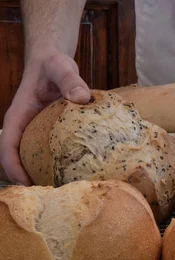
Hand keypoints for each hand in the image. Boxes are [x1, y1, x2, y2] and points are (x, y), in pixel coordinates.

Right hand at [0, 49, 89, 184]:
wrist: (53, 62)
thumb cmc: (53, 64)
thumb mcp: (61, 68)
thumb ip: (70, 81)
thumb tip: (82, 97)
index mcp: (18, 116)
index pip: (7, 147)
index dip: (12, 167)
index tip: (25, 184)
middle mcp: (24, 127)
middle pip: (18, 159)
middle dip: (28, 179)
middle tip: (48, 197)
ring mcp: (36, 130)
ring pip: (34, 157)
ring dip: (43, 174)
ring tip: (63, 192)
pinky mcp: (51, 131)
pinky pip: (51, 150)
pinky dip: (59, 162)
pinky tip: (79, 172)